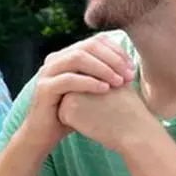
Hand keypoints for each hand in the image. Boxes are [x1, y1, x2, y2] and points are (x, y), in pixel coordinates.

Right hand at [23, 35, 136, 152]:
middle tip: (128, 75)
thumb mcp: (89, 90)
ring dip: (102, 68)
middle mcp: (55, 60)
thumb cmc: (72, 112)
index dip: (116, 51)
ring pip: (77, 58)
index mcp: (66, 56)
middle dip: (112, 59)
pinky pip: (68, 79)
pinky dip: (89, 82)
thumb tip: (128, 65)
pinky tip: (105, 90)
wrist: (44, 134)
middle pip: (88, 47)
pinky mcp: (43, 88)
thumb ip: (102, 75)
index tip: (132, 68)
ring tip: (119, 82)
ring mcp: (47, 72)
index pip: (95, 41)